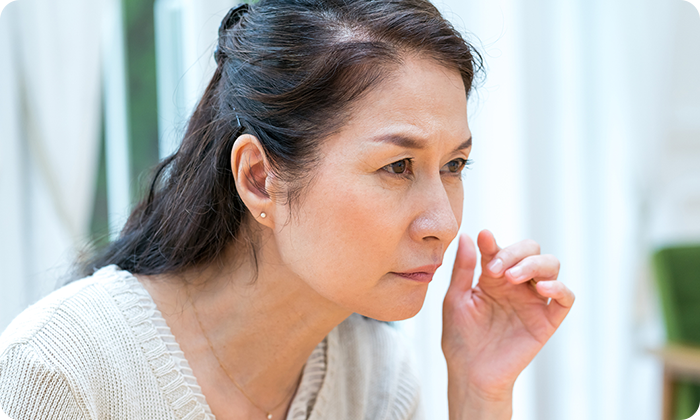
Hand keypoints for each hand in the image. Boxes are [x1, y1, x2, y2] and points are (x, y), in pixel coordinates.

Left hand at [442, 230, 573, 411]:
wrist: (471, 373)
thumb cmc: (461, 338)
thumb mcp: (455, 299)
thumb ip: (462, 269)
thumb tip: (467, 235)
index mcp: (494, 276)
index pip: (501, 249)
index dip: (494, 242)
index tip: (483, 239)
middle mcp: (516, 284)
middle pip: (531, 250)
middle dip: (515, 252)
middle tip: (495, 269)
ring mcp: (533, 300)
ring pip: (551, 266)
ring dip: (534, 264)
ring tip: (513, 277)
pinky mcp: (547, 320)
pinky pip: (565, 298)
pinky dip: (559, 288)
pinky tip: (541, 288)